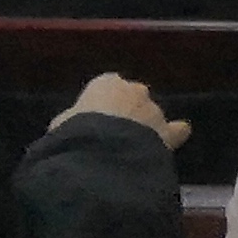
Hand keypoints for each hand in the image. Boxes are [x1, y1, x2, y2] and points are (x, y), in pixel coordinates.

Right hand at [57, 74, 189, 148]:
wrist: (100, 153)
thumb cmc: (73, 134)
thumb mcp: (60, 125)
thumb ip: (71, 120)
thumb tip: (72, 126)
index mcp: (106, 84)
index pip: (106, 86)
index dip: (100, 103)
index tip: (92, 119)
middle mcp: (135, 90)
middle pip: (133, 98)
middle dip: (125, 113)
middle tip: (111, 136)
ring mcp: (154, 110)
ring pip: (152, 115)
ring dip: (144, 128)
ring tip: (129, 149)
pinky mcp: (167, 132)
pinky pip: (176, 130)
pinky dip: (173, 135)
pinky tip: (172, 141)